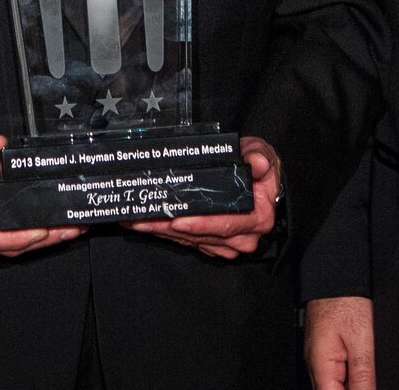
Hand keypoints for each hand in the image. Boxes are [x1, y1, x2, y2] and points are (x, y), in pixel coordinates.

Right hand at [0, 125, 82, 257]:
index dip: (16, 239)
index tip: (39, 231)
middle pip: (4, 247)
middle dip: (39, 240)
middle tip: (67, 229)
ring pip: (9, 249)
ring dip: (40, 242)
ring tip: (67, 229)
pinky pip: (8, 243)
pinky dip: (30, 238)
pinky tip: (52, 230)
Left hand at [127, 135, 281, 259]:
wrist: (258, 178)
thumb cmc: (257, 166)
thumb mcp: (261, 154)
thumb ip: (258, 157)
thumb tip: (258, 163)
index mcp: (257, 217)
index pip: (224, 224)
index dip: (199, 224)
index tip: (176, 220)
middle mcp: (243, 236)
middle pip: (200, 235)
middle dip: (169, 228)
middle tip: (142, 219)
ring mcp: (228, 243)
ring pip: (190, 240)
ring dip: (163, 231)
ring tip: (138, 220)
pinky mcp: (214, 244)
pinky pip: (188, 241)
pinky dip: (167, 234)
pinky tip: (149, 225)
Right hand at [303, 296, 375, 388]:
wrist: (335, 274)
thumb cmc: (345, 300)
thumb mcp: (361, 341)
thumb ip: (363, 376)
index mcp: (320, 365)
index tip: (366, 387)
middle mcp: (314, 363)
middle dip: (352, 389)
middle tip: (367, 377)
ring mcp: (318, 356)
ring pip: (333, 384)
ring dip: (351, 384)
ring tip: (365, 370)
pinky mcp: (324, 348)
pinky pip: (335, 373)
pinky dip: (348, 377)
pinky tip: (362, 370)